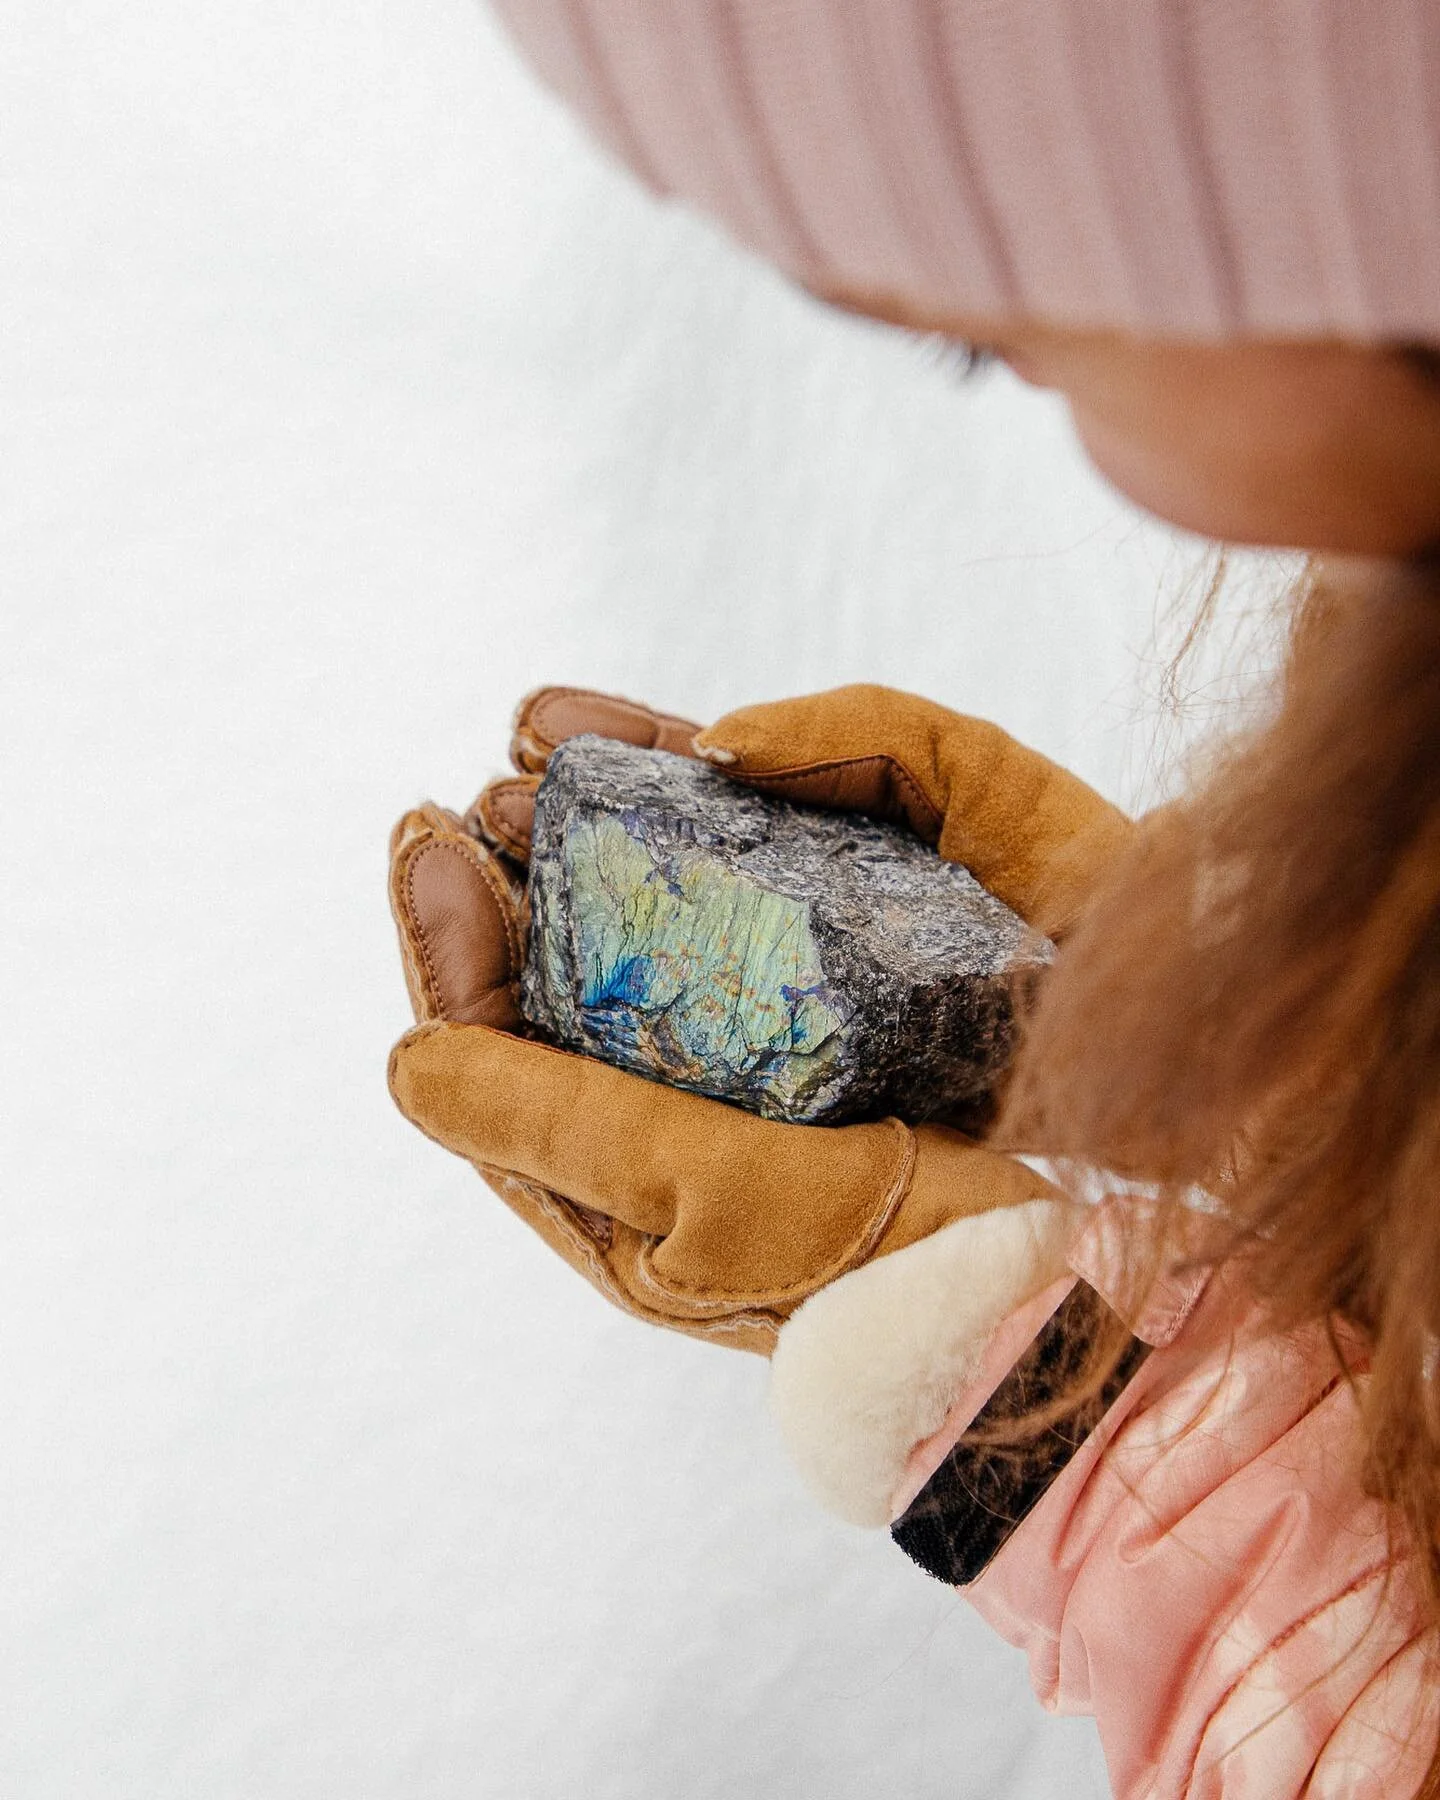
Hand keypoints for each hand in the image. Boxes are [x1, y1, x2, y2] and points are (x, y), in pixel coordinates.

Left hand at [387, 686, 1124, 1361]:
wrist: (1032, 1260)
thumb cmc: (868, 1261)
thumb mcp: (703, 1200)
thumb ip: (565, 1125)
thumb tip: (410, 1060)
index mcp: (608, 1173)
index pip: (490, 1045)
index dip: (448, 938)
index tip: (429, 834)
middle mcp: (660, 1110)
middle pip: (550, 970)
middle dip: (515, 868)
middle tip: (495, 781)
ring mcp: (739, 1054)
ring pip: (634, 925)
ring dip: (591, 831)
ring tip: (551, 745)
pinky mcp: (819, 1006)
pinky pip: (731, 907)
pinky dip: (697, 833)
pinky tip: (685, 771)